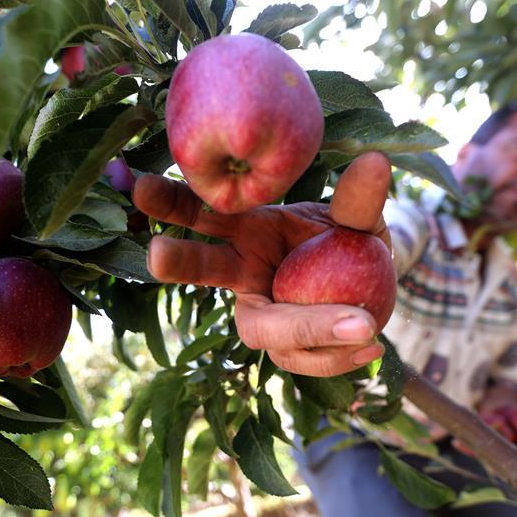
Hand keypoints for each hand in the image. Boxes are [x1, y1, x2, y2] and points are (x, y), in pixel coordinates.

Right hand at [133, 152, 391, 376]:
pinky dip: (335, 353)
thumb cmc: (351, 243)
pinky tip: (370, 344)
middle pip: (200, 269)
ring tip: (363, 326)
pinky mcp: (281, 348)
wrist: (369, 288)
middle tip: (155, 253)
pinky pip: (300, 357)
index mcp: (250, 230)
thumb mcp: (359, 219)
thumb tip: (376, 159)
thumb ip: (360, 199)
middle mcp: (241, 271)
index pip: (204, 214)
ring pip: (258, 329)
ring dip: (304, 332)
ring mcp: (258, 312)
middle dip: (175, 261)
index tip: (140, 185)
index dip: (172, 202)